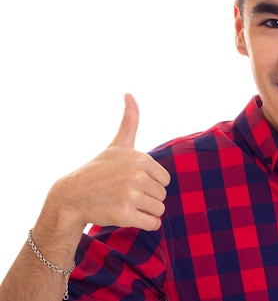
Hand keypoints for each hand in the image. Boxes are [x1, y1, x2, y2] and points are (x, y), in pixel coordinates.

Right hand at [47, 93, 170, 231]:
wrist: (71, 196)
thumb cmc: (99, 171)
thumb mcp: (117, 145)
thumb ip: (129, 121)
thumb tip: (129, 93)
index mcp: (139, 158)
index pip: (165, 179)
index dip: (151, 184)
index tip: (132, 182)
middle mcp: (135, 175)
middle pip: (162, 195)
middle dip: (148, 198)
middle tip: (126, 195)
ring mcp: (129, 195)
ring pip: (159, 210)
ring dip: (146, 212)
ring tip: (126, 205)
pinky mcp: (124, 214)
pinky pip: (153, 224)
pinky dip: (145, 224)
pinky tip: (129, 217)